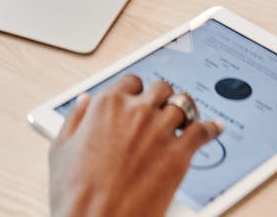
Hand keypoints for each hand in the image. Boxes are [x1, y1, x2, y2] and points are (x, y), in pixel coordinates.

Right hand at [49, 75, 222, 216]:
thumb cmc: (76, 194)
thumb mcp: (61, 149)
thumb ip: (75, 118)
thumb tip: (85, 102)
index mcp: (108, 105)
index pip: (131, 82)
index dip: (136, 91)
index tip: (139, 99)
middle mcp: (137, 111)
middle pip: (160, 88)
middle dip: (162, 97)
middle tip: (164, 107)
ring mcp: (160, 131)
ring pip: (183, 104)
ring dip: (186, 109)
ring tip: (189, 115)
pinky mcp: (179, 156)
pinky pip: (202, 132)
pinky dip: (211, 128)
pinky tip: (215, 128)